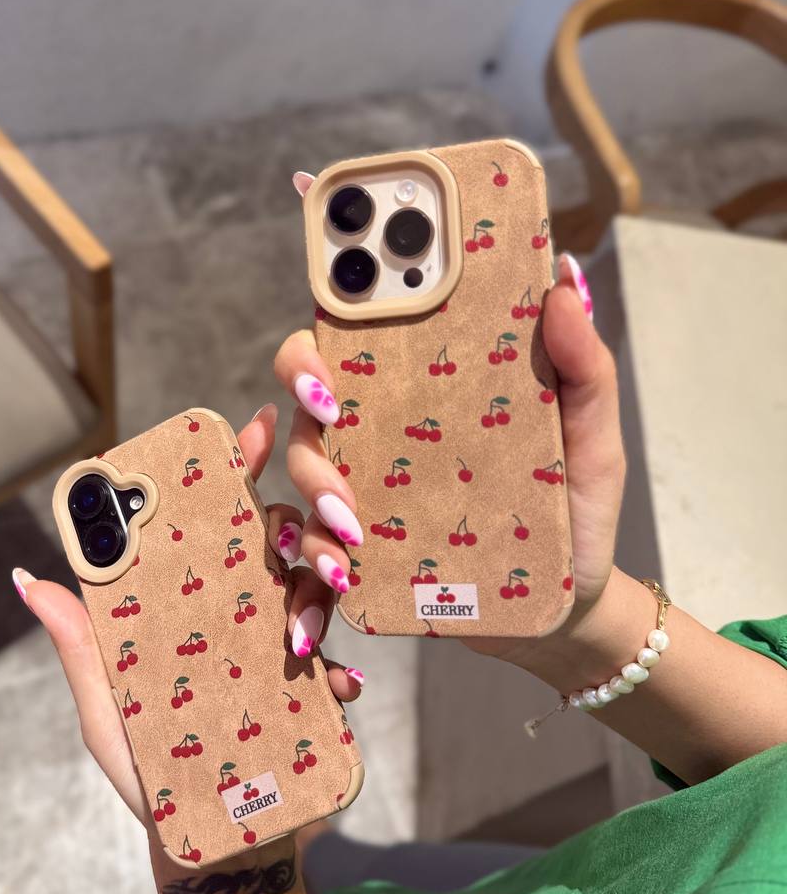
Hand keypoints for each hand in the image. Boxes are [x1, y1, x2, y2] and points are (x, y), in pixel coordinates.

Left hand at [13, 404, 361, 830]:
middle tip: (283, 535)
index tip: (250, 430)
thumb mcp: (106, 708)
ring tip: (299, 635)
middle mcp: (244, 616)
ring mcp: (285, 652)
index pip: (215, 524)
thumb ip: (80, 645)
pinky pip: (340, 666)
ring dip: (315, 596)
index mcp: (195, 607)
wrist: (207, 846)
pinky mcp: (319, 696)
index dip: (234, 470)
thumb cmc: (149, 772)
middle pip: (277, 543)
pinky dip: (337, 671)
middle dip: (292, 522)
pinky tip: (332, 686)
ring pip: (316, 590)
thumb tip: (26, 578)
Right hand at [274, 172, 625, 661]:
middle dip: (301, 389)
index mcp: (430, 390)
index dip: (333, 308)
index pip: (364, 331)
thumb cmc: (576, 509)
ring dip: (313, 483)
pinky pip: (313, 549)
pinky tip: (340, 574)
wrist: (570, 609)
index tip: (339, 316)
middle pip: (312, 390)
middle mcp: (385, 433)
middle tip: (329, 409)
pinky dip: (313, 562)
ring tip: (351, 523)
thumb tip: (563, 284)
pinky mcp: (364, 553)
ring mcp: (369, 492)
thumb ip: (585, 369)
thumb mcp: (592, 440)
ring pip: (304, 466)